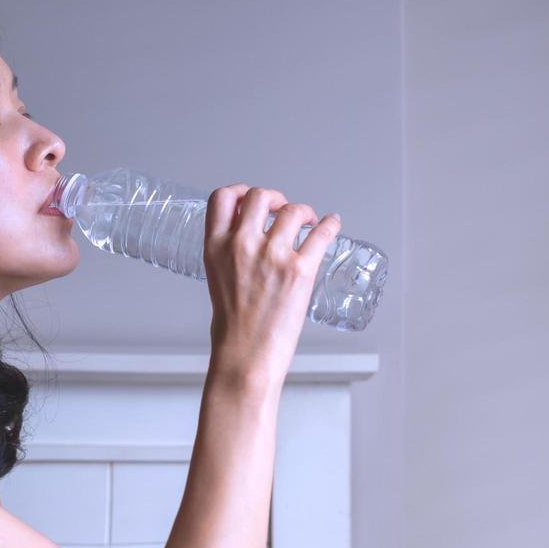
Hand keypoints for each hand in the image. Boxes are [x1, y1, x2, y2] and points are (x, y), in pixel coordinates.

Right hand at [203, 185, 340, 383]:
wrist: (246, 356)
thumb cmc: (233, 328)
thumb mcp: (217, 280)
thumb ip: (230, 256)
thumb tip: (249, 244)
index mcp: (216, 247)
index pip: (222, 198)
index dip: (239, 191)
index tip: (250, 196)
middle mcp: (242, 245)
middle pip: (260, 196)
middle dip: (275, 197)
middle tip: (283, 209)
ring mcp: (273, 255)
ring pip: (293, 211)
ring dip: (303, 212)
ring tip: (309, 222)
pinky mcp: (300, 270)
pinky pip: (322, 234)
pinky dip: (330, 225)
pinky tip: (332, 224)